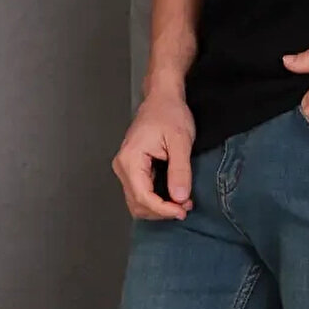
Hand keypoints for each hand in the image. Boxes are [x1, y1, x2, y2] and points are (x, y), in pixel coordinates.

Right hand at [113, 89, 195, 218]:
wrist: (163, 97)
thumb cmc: (169, 112)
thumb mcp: (180, 141)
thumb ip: (180, 170)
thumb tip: (180, 197)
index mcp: (130, 159)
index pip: (143, 197)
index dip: (163, 209)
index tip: (183, 211)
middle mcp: (122, 165)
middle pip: (137, 204)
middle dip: (161, 211)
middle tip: (186, 207)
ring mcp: (125, 168)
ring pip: (137, 202)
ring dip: (158, 208)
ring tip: (181, 202)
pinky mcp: (132, 169)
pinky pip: (140, 192)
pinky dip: (156, 200)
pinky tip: (173, 195)